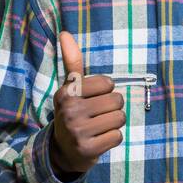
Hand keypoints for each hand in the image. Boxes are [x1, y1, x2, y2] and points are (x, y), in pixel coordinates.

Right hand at [50, 31, 125, 177]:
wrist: (63, 149)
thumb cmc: (73, 111)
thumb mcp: (70, 87)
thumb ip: (72, 61)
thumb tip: (65, 33)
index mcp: (66, 92)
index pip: (108, 83)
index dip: (106, 90)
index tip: (93, 98)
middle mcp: (69, 111)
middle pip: (117, 100)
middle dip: (112, 107)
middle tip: (96, 115)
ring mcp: (78, 131)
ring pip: (120, 118)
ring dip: (114, 123)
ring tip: (99, 126)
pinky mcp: (88, 149)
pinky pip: (118, 136)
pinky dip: (112, 138)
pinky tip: (99, 139)